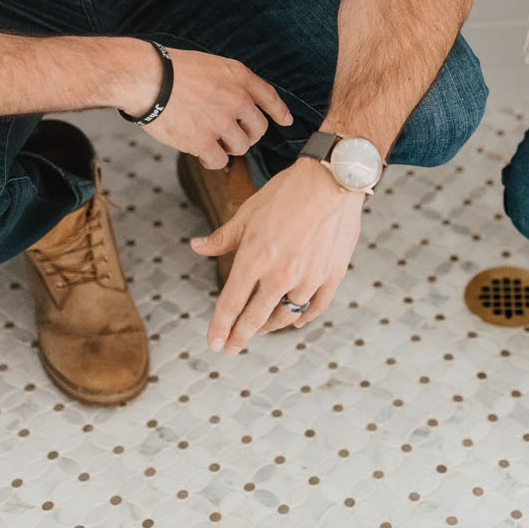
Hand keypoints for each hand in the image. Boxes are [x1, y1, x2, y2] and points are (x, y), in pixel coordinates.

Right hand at [138, 47, 292, 168]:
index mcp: (239, 77)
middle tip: (230, 137)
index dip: (279, 111)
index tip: (286, 121)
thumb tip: (240, 108)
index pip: (270, 97)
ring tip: (209, 140)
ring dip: (227, 147)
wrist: (147, 78)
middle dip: (247, 135)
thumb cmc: (170, 70)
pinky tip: (201, 154)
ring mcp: (222, 121)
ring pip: (241, 147)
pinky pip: (220, 161)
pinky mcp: (204, 141)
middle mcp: (237, 99)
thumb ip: (230, 84)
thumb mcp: (210, 65)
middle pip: (258, 129)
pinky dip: (211, 160)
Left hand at [192, 158, 363, 353]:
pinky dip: (303, 317)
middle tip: (231, 348)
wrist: (331, 179)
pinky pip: (314, 307)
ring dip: (270, 326)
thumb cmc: (287, 192)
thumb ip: (223, 238)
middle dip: (240, 337)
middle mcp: (280, 275)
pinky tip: (295, 320)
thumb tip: (196, 247)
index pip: (230, 304)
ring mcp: (308, 278)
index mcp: (254, 259)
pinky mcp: (331, 275)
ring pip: (285, 316)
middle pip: (255, 318)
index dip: (220, 327)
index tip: (214, 344)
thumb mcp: (247, 213)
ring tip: (262, 329)